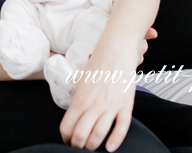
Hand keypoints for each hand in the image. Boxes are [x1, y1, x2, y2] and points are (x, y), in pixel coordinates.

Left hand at [59, 26, 156, 151]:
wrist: (116, 48)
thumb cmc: (98, 62)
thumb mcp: (82, 81)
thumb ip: (79, 100)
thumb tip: (75, 117)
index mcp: (80, 98)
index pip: (67, 127)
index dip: (65, 137)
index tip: (67, 140)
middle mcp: (94, 104)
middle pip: (81, 135)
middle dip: (77, 145)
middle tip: (78, 146)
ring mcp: (111, 105)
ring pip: (99, 135)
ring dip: (92, 145)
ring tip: (91, 147)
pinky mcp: (126, 104)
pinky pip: (121, 127)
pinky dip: (115, 141)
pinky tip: (109, 148)